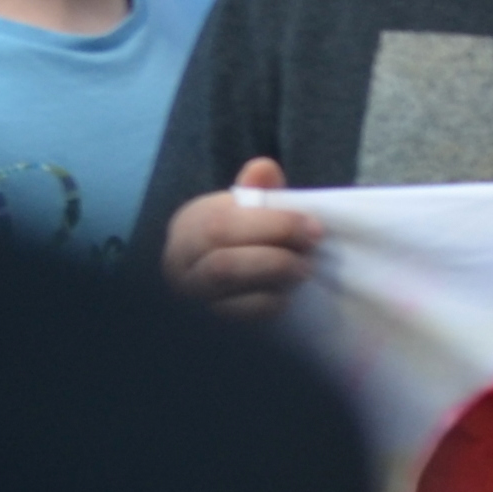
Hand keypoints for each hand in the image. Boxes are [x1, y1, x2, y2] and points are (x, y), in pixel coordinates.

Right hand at [165, 156, 320, 314]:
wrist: (224, 276)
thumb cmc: (242, 233)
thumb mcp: (247, 206)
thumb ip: (258, 187)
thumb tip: (263, 168)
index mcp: (188, 226)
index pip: (222, 226)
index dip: (273, 226)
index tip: (313, 228)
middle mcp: (179, 266)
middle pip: (224, 264)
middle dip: (276, 257)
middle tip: (310, 253)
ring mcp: (191, 298)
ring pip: (228, 291)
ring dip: (274, 279)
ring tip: (302, 270)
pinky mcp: (209, 322)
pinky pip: (238, 317)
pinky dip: (268, 303)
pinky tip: (286, 294)